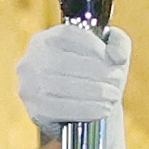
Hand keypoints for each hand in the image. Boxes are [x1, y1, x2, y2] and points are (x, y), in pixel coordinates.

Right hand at [14, 17, 133, 141]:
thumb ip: (119, 43)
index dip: (91, 45)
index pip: (66, 35)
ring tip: (113, 96)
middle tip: (117, 81)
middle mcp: (31, 60)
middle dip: (97, 73)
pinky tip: (103, 109)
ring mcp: (29, 86)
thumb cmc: (94, 76)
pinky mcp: (35, 111)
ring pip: (62, 87)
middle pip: (64, 63)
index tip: (111, 58)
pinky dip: (87, 109)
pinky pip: (61, 110)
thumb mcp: (109, 53)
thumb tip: (117, 56)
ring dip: (94, 92)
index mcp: (45, 40)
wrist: (81, 113)